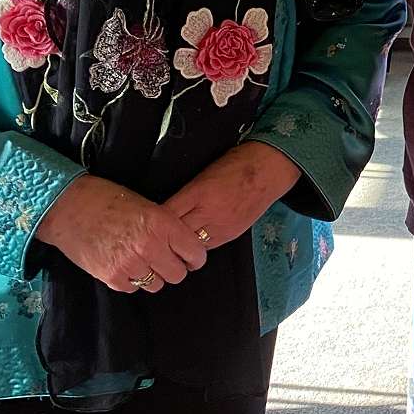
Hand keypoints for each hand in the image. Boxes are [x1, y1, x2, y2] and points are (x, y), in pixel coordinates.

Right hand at [36, 174, 207, 292]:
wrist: (67, 206)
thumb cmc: (107, 200)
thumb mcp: (147, 205)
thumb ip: (166, 227)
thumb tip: (182, 246)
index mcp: (163, 224)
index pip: (195, 253)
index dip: (195, 257)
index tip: (190, 257)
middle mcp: (150, 246)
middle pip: (178, 274)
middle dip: (174, 268)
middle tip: (165, 260)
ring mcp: (130, 264)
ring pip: (156, 284)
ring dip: (153, 275)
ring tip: (141, 261)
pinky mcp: (111, 276)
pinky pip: (132, 288)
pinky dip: (131, 280)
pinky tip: (124, 265)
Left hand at [161, 142, 300, 248]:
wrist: (269, 169)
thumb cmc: (237, 164)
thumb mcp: (205, 174)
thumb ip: (187, 192)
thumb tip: (167, 209)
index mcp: (198, 191)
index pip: (167, 213)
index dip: (153, 222)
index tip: (143, 225)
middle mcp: (208, 211)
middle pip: (176, 233)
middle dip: (163, 239)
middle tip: (150, 242)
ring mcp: (221, 225)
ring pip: (191, 244)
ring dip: (178, 247)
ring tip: (167, 249)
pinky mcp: (232, 233)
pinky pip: (208, 246)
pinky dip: (197, 246)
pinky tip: (190, 245)